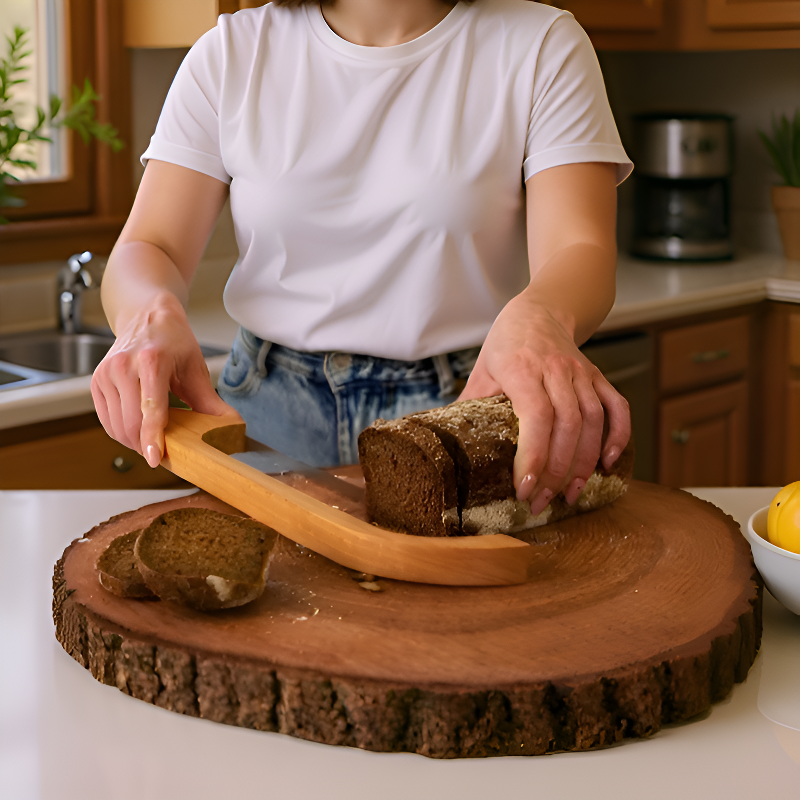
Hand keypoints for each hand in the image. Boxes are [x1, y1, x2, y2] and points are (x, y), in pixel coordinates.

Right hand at [91, 293, 234, 467]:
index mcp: (151, 361)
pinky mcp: (96, 382)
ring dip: (134, 442)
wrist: (147, 317)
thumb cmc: (174, 342)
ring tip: (151, 442)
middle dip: (146, 445)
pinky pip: (107, 420)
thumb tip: (232, 426)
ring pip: (117, 426)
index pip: (151, 408)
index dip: (152, 437)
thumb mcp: (196, 368)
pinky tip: (136, 432)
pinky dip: (121, 433)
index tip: (155, 459)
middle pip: (132, 422)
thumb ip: (210, 401)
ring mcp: (106, 374)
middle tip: (163, 453)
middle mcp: (124, 366)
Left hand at [459, 293, 630, 515]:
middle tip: (542, 502)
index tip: (525, 487)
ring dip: (584, 463)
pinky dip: (618, 436)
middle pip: (567, 425)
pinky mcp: (598, 376)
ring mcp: (581, 373)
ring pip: (592, 421)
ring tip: (571, 495)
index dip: (535, 455)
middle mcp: (556, 370)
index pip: (536, 416)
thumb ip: (469, 405)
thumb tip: (447, 444)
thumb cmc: (507, 342)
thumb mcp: (482, 369)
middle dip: (557, 471)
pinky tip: (607, 463)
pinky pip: (617, 407)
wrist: (541, 309)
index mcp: (521, 368)